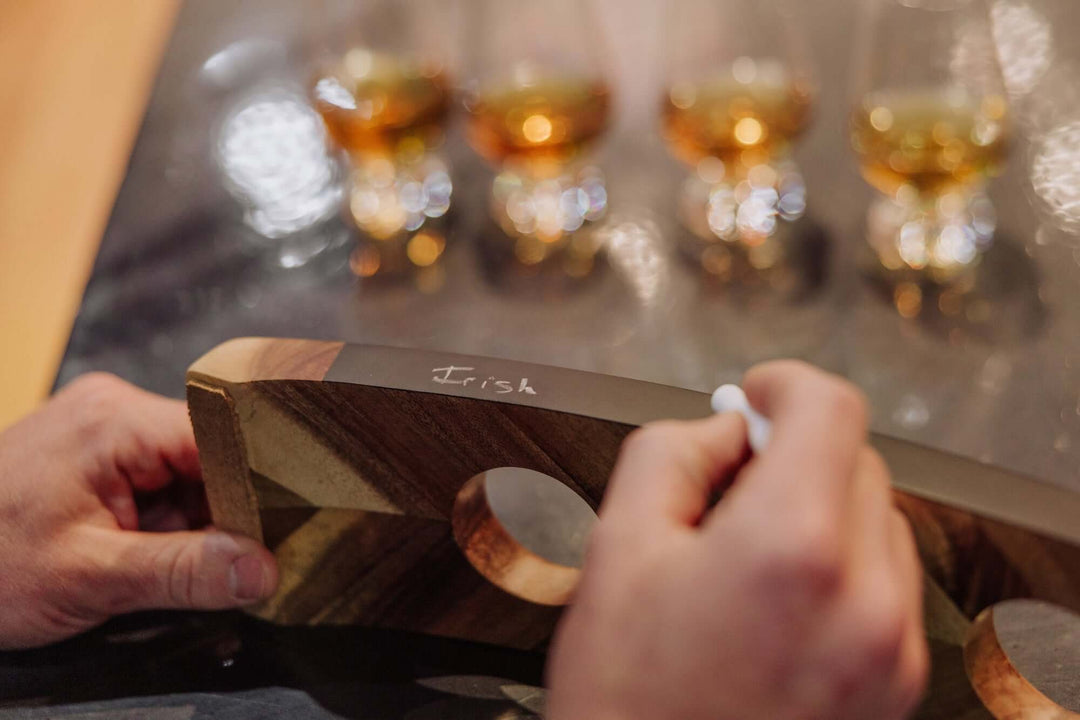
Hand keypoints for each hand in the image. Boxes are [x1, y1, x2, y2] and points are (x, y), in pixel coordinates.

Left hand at [0, 373, 276, 648]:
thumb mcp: (91, 578)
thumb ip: (184, 572)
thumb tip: (265, 571)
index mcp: (115, 421)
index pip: (222, 436)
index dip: (262, 482)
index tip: (294, 528)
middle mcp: (116, 409)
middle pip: (211, 453)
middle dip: (229, 510)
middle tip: (252, 563)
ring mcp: (105, 428)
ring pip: (190, 470)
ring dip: (200, 519)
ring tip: (200, 565)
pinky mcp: (97, 453)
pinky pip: (162, 480)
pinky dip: (172, 519)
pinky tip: (164, 552)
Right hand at [547, 361, 927, 719]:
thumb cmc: (626, 699)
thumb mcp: (618, 546)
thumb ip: (672, 451)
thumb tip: (724, 426)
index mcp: (792, 549)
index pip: (831, 411)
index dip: (785, 386)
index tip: (756, 395)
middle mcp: (864, 599)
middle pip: (858, 461)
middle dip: (794, 453)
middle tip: (730, 481)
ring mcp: (891, 649)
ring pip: (878, 520)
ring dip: (821, 510)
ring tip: (745, 556)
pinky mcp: (896, 685)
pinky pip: (886, 584)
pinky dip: (840, 566)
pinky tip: (776, 600)